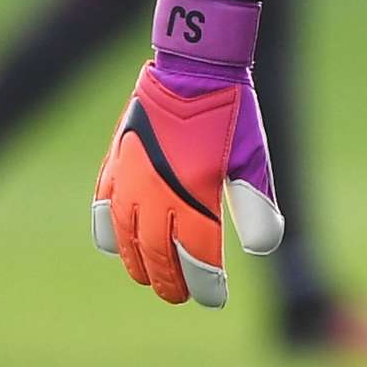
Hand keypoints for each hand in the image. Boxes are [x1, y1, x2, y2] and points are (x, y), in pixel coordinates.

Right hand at [91, 0, 283, 306]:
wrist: (192, 67)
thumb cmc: (230, 114)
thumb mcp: (253, 159)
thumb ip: (257, 205)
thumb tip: (264, 248)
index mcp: (195, 194)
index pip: (197, 257)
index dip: (205, 284)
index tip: (214, 299)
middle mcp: (156, 193)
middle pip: (158, 255)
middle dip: (171, 282)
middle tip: (183, 297)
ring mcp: (129, 180)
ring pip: (125, 239)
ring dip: (138, 264)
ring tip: (152, 277)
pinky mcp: (114, 165)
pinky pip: (102, 210)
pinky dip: (109, 234)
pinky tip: (118, 246)